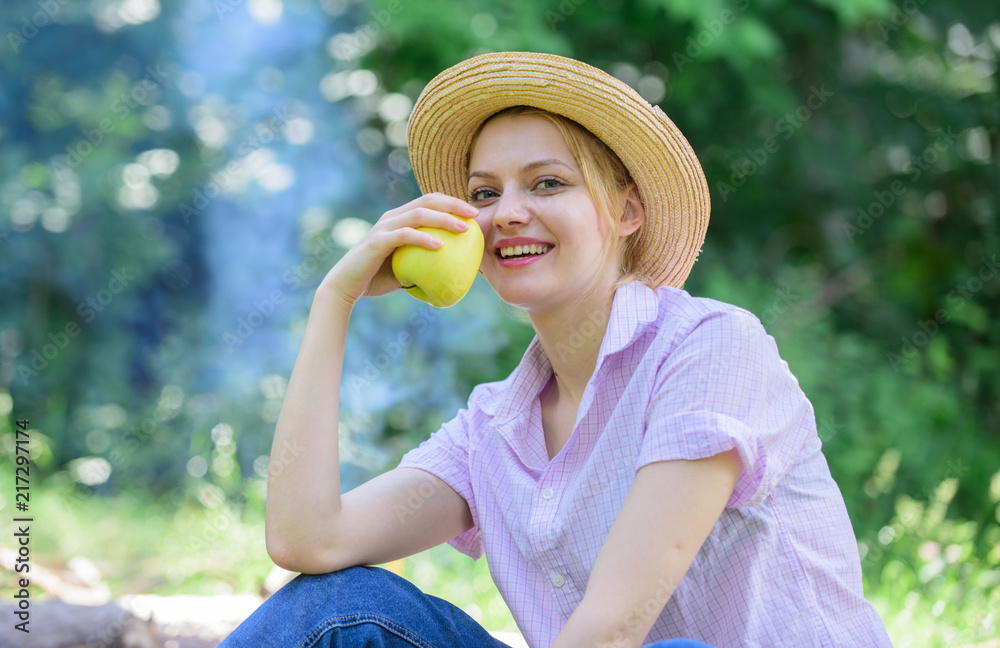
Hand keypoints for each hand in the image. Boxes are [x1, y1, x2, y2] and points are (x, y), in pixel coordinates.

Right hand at [318, 193, 478, 307]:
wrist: (347, 286)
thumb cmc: (379, 279)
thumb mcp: (408, 268)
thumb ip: (426, 263)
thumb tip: (457, 271)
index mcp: (400, 219)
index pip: (429, 201)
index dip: (452, 202)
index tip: (474, 213)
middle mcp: (392, 217)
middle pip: (427, 201)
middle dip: (453, 204)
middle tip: (474, 214)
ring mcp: (384, 227)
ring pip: (418, 214)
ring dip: (443, 219)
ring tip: (463, 228)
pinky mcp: (377, 242)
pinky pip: (405, 236)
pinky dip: (423, 239)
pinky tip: (440, 246)